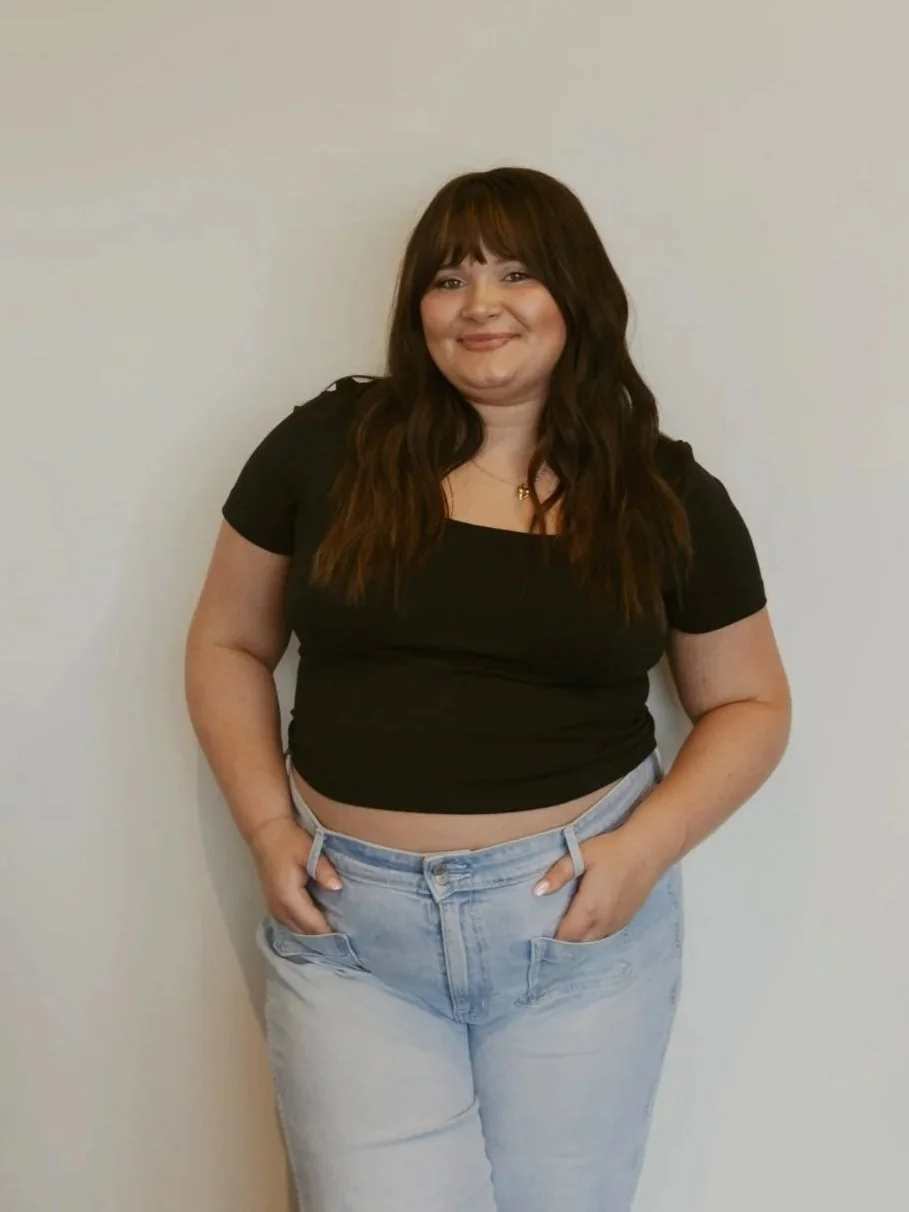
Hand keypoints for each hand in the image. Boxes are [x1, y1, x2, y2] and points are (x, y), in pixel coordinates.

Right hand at [248, 817, 341, 935]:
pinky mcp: (274, 904)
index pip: (312, 924)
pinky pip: (291, 924)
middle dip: (324, 936)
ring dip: (314, 933)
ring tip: (336, 933)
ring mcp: (274, 908)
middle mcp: (279, 908)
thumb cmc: (288, 841)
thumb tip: (337, 887)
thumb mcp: (309, 851)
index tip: (348, 937)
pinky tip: (318, 923)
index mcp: (288, 897)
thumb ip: (323, 870)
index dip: (330, 933)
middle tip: (347, 937)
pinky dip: (304, 926)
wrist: (266, 833)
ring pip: (297, 930)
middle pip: (305, 932)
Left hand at [534, 825, 665, 942]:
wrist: (648, 850)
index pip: (566, 937)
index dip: (552, 939)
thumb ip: (559, 874)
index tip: (539, 935)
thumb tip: (537, 891)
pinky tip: (588, 925)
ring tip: (567, 930)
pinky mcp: (627, 919)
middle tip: (550, 931)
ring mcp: (617, 923)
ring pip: (593, 941)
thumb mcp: (581, 855)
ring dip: (580, 939)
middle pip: (578, 943)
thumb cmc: (612, 851)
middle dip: (564, 941)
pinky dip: (594, 934)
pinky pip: (605, 935)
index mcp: (589, 909)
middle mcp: (603, 922)